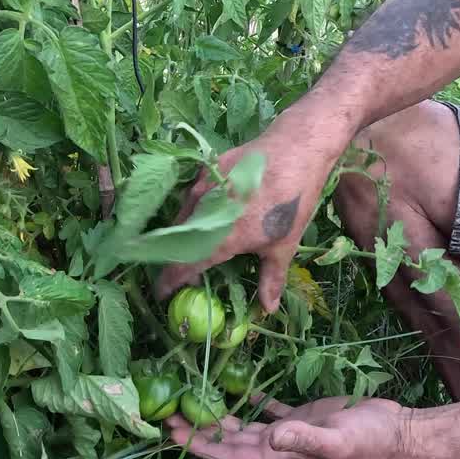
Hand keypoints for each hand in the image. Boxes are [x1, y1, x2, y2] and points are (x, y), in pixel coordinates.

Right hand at [158, 101, 344, 310]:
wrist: (297, 148)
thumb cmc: (294, 201)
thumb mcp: (285, 244)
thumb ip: (271, 278)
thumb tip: (267, 309)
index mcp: (224, 237)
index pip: (185, 265)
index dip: (170, 281)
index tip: (162, 293)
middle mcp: (206, 212)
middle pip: (177, 242)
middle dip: (173, 259)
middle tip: (180, 271)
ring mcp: (203, 188)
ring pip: (182, 218)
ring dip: (182, 235)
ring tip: (191, 245)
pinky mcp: (206, 170)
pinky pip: (191, 196)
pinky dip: (193, 210)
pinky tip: (206, 215)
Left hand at [168, 395, 414, 458]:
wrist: (397, 433)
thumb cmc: (368, 439)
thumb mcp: (336, 439)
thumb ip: (303, 438)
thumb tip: (270, 435)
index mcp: (280, 457)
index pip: (231, 457)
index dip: (202, 450)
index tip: (174, 438)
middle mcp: (279, 448)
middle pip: (230, 444)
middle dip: (200, 434)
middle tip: (170, 417)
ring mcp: (290, 434)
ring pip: (245, 428)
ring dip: (220, 420)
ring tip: (193, 405)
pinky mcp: (303, 417)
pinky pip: (270, 411)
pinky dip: (252, 403)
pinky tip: (238, 392)